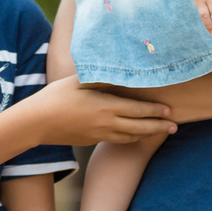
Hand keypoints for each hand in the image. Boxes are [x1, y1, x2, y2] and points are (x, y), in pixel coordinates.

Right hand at [29, 76, 175, 144]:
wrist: (36, 123)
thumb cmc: (56, 96)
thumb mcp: (79, 80)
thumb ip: (101, 77)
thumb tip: (120, 69)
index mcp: (106, 106)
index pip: (138, 110)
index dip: (156, 111)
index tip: (170, 110)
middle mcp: (106, 123)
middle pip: (140, 127)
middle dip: (159, 127)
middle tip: (175, 126)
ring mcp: (99, 134)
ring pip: (130, 136)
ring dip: (147, 134)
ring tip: (161, 132)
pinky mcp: (92, 141)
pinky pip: (117, 140)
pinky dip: (131, 137)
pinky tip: (135, 134)